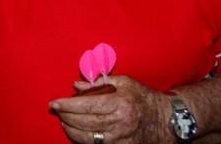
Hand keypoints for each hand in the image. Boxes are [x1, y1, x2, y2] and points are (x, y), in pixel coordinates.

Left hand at [49, 75, 172, 142]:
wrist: (166, 120)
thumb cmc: (143, 98)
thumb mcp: (124, 83)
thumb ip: (99, 83)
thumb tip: (76, 85)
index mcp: (119, 104)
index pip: (86, 105)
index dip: (67, 104)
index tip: (54, 102)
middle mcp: (119, 123)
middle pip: (84, 122)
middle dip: (65, 116)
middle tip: (57, 110)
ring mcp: (120, 139)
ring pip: (87, 138)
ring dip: (71, 129)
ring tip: (64, 121)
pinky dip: (83, 139)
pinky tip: (77, 131)